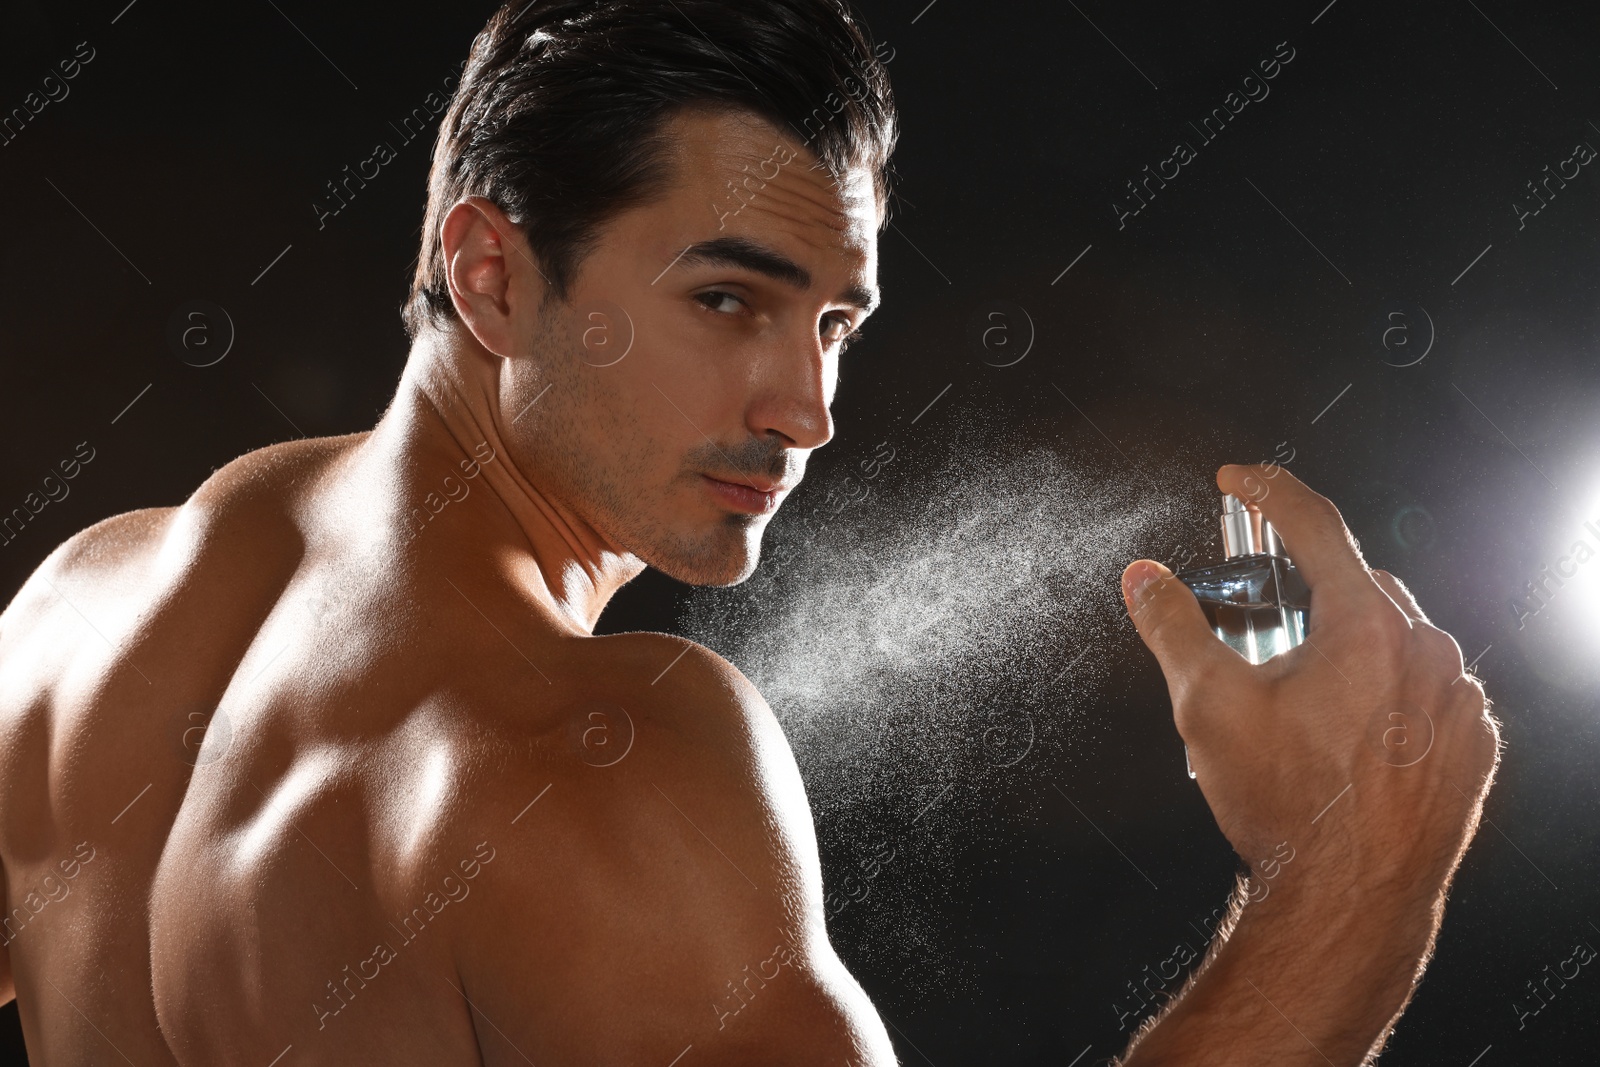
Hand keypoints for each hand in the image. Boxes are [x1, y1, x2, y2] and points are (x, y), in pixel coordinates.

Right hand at [1121, 464, 1501, 912]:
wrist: (1348, 898)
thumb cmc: (1287, 805)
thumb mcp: (1207, 704)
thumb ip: (1172, 626)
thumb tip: (1143, 578)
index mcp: (1366, 625)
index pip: (1313, 524)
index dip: (1266, 491)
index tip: (1238, 479)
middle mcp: (1426, 651)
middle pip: (1356, 585)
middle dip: (1304, 592)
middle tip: (1259, 632)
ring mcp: (1458, 700)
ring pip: (1397, 638)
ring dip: (1349, 646)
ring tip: (1300, 703)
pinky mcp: (1473, 745)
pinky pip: (1429, 691)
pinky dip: (1388, 693)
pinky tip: (1346, 734)